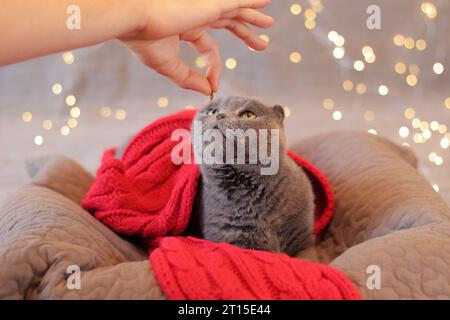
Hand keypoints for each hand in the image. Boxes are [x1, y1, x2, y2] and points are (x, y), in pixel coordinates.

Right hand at [120, 0, 272, 94]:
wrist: (135, 18)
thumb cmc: (144, 41)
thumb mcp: (169, 67)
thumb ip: (188, 79)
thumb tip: (207, 92)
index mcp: (185, 28)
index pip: (208, 49)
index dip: (214, 69)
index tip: (214, 86)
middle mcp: (197, 15)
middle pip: (228, 23)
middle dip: (245, 33)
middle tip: (261, 44)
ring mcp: (205, 7)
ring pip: (236, 11)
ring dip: (254, 17)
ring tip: (270, 23)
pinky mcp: (212, 3)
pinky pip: (238, 2)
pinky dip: (251, 2)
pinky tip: (265, 1)